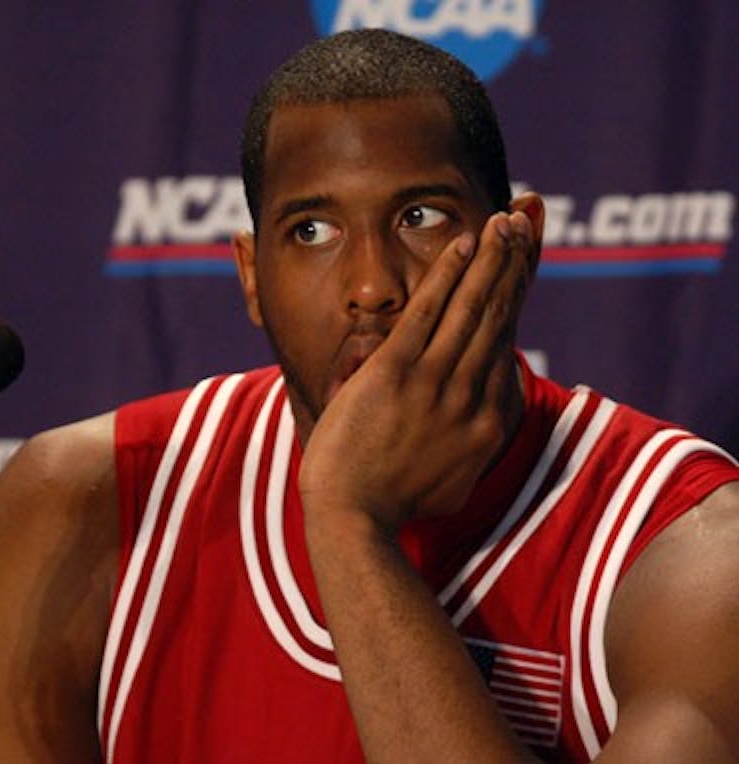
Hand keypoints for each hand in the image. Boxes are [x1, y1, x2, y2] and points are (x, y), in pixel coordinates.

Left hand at [299, 203, 540, 533]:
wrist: (354, 519)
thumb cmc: (391, 506)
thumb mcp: (447, 482)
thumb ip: (462, 447)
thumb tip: (466, 427)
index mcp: (486, 423)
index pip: (507, 345)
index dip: (518, 298)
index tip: (526, 263)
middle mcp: (472, 397)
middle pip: (499, 317)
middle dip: (513, 263)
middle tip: (526, 219)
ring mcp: (436, 383)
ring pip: (473, 309)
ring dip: (491, 259)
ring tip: (506, 219)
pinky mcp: (397, 373)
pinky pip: (429, 313)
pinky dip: (448, 275)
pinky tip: (463, 244)